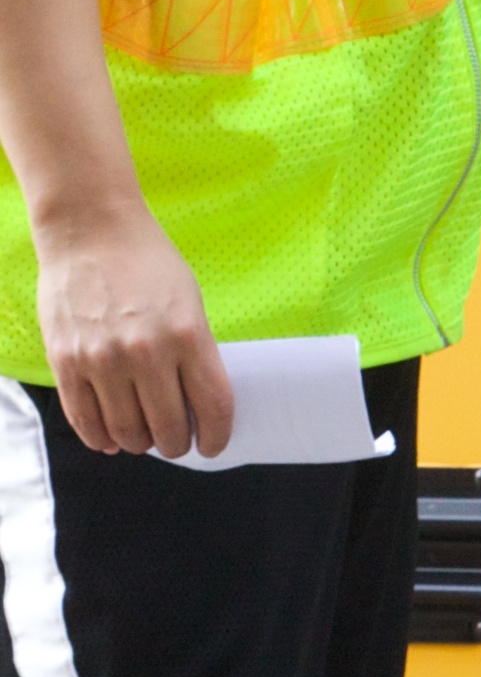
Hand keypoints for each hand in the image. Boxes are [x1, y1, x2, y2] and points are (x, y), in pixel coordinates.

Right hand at [36, 195, 233, 455]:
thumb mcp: (190, 302)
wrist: (90, 231)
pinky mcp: (66, 362)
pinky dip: (101, 438)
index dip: (217, 436)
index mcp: (187, 335)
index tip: (214, 444)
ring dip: (140, 443)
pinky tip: (112, 438)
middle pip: (168, 429)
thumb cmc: (147, 262)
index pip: (213, 407)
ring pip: (127, 433)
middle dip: (177, 444)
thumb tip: (196, 403)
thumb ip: (195, 352)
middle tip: (176, 441)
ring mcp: (102, 360)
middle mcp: (145, 352)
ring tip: (144, 436)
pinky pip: (85, 420)